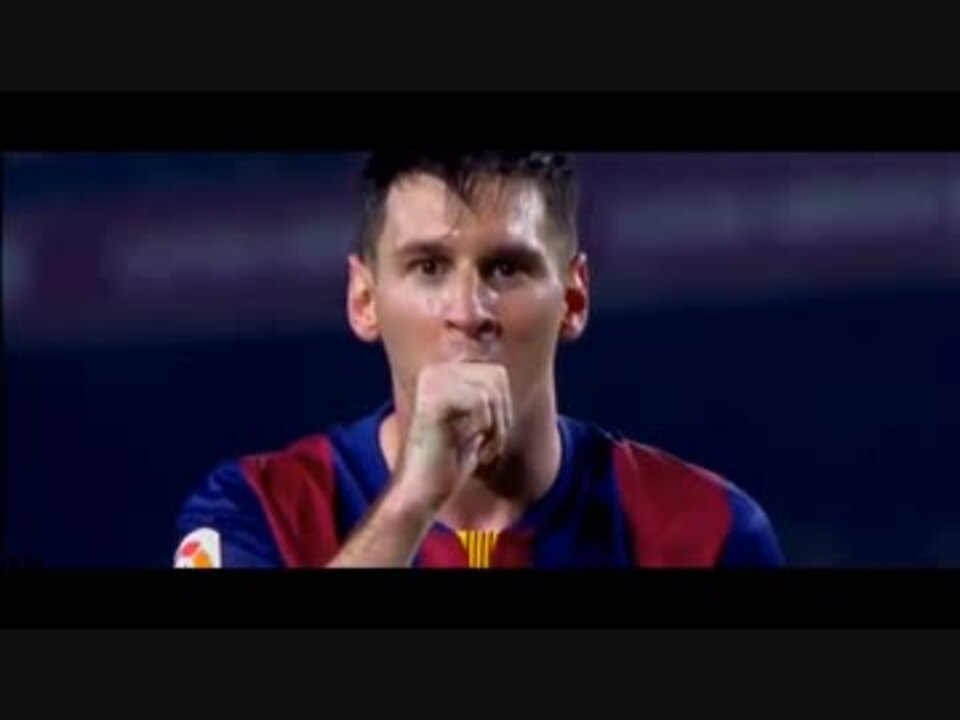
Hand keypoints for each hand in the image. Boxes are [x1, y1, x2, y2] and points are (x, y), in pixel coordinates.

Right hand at [393, 362, 513, 510]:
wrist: (421, 493)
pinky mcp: (433, 398)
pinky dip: (488, 429)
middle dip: (502, 415)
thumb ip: (485, 396)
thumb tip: (499, 370)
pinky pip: (480, 400)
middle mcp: (434, 371)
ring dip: (496, 427)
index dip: (503, 408)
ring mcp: (431, 383)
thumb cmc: (449, 463)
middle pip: (497, 376)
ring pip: (490, 390)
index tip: (487, 436)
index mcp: (441, 373)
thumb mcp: (474, 422)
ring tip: (482, 449)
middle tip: (487, 445)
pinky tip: (475, 450)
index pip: (497, 373)